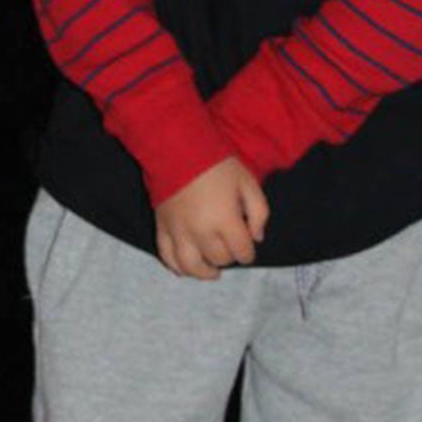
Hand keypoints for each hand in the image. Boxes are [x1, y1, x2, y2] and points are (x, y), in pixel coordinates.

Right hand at [154, 157, 267, 279]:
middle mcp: (200, 231)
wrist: (177, 149)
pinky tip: (186, 269)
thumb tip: (257, 238)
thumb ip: (259, 212)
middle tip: (230, 247)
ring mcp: (178, 232)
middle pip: (219, 258)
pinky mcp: (162, 228)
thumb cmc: (217, 164)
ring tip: (212, 271)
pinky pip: (166, 256)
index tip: (248, 247)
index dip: (249, 253)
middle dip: (229, 256)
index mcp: (224, 219)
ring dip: (204, 272)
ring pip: (191, 266)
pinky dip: (177, 267)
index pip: (242, 251)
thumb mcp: (248, 182)